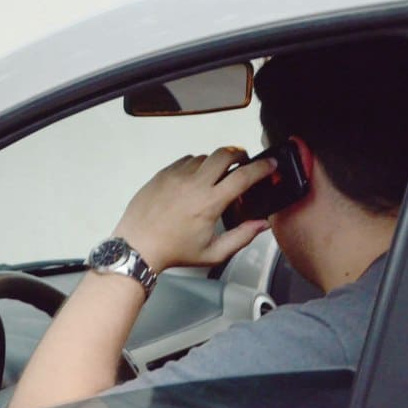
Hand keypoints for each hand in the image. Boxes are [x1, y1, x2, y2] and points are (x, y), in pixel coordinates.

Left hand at [113, 147, 276, 271]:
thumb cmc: (174, 251)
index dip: (262, 167)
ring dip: (215, 162)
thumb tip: (262, 224)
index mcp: (210, 203)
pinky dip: (195, 165)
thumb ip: (241, 237)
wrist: (137, 246)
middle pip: (224, 154)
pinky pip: (185, 160)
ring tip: (216, 176)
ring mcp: (176, 176)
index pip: (243, 176)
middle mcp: (194, 184)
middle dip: (239, 155)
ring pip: (204, 156)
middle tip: (243, 163)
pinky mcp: (162, 174)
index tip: (270, 164)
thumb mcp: (213, 253)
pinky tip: (194, 179)